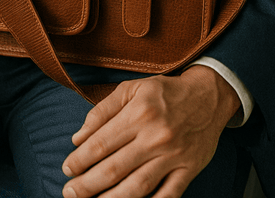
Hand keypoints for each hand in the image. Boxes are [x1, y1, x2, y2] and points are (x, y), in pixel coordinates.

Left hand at [62, 66, 239, 197]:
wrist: (208, 96)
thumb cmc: (165, 92)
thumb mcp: (132, 89)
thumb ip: (103, 111)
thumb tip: (78, 137)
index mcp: (139, 113)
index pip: (102, 142)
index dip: (81, 159)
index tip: (67, 168)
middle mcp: (154, 136)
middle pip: (115, 168)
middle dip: (88, 184)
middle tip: (70, 192)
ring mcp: (172, 156)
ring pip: (137, 186)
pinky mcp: (188, 170)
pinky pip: (168, 196)